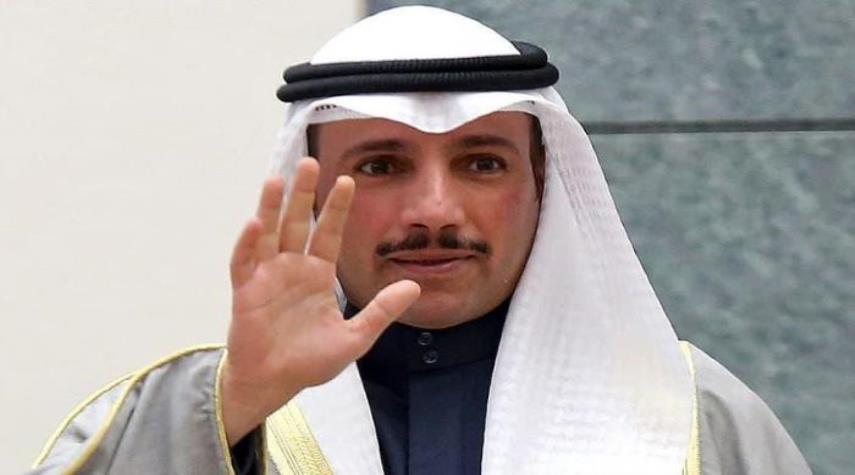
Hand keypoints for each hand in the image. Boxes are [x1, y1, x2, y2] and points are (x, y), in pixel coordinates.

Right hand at [221, 158, 420, 443]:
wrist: (274, 384)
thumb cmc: (309, 362)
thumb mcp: (355, 337)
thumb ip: (381, 311)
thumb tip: (414, 286)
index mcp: (318, 275)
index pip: (330, 234)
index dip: (337, 208)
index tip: (348, 181)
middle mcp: (292, 268)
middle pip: (298, 223)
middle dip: (304, 194)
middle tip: (309, 162)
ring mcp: (266, 277)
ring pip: (269, 233)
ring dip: (272, 207)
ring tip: (278, 179)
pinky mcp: (245, 291)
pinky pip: (244, 262)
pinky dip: (248, 243)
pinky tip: (255, 224)